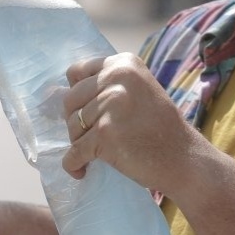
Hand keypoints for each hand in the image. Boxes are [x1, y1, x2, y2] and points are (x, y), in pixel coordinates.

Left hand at [60, 52, 195, 192]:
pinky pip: (73, 152)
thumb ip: (103, 86)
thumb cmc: (159, 128)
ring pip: (72, 127)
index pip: (75, 73)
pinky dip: (74, 165)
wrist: (185, 159)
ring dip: (80, 144)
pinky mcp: (104, 133)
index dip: (79, 97)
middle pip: (70, 101)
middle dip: (78, 123)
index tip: (93, 113)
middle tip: (97, 139)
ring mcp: (109, 105)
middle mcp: (116, 78)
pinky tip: (82, 171)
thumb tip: (49, 91)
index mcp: (123, 63)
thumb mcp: (136, 92)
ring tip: (101, 152)